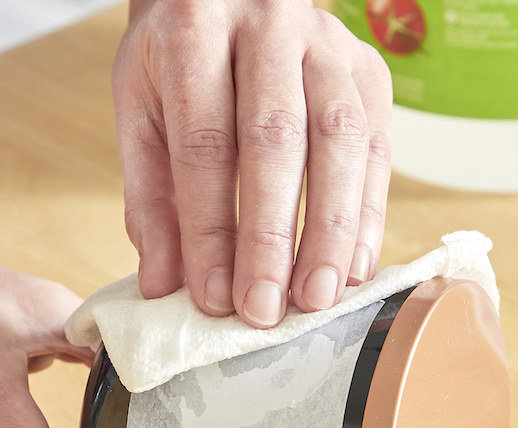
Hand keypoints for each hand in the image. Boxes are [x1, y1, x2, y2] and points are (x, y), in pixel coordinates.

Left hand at [113, 0, 392, 326]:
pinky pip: (376, 145)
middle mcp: (267, 25)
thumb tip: (162, 285)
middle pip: (275, 140)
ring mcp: (327, 42)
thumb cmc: (179, 61)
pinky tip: (352, 266)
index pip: (204, 144)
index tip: (214, 297)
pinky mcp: (368, 67)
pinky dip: (367, 213)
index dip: (210, 228)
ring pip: (338, 140)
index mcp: (195, 32)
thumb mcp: (141, 113)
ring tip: (316, 298)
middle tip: (265, 309)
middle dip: (271, 237)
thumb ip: (150, 198)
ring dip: (330, 230)